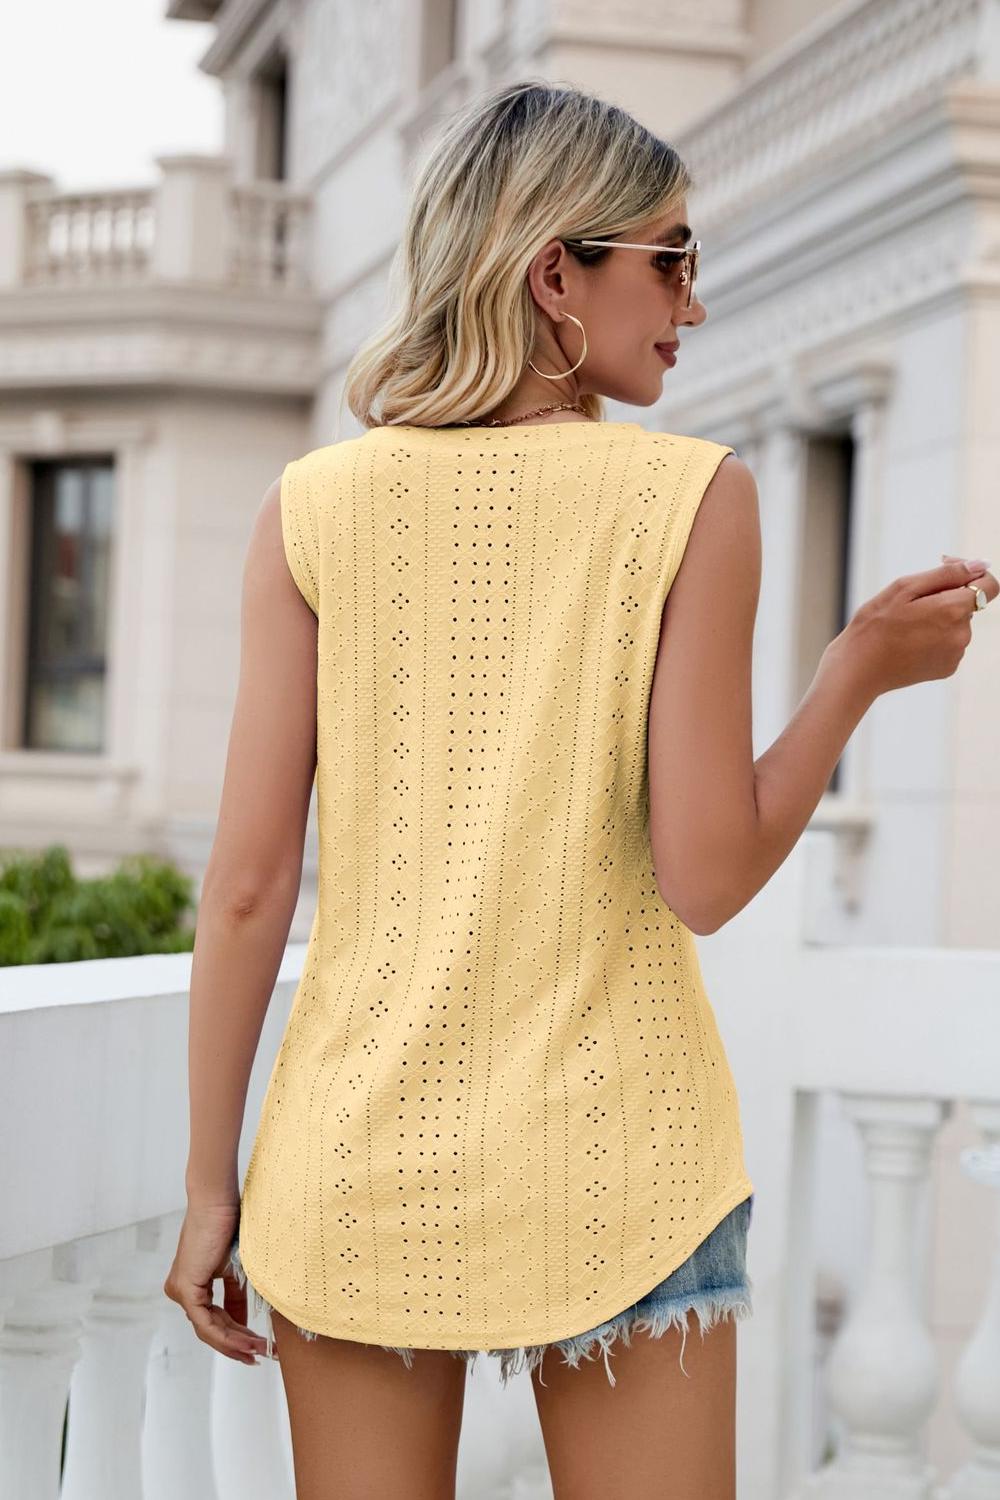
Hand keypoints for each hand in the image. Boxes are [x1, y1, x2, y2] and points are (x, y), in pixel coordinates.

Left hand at [162, 1201, 276, 1364]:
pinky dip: (227, 1335)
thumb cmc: (228, 1224)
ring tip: (259, 1351)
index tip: (258, 1345)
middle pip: (211, 1328)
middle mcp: (181, 1291)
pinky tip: (247, 1342)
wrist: (217, 1202)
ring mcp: (180, 1291)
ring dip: (236, 1343)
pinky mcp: (185, 1290)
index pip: (214, 1319)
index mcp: (191, 1285)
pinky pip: (206, 1322)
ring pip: (208, 1329)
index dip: (236, 1335)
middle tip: (261, 1355)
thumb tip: (245, 1323)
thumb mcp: (235, 1268)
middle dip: (237, 1345)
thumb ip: (236, 1296)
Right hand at [833, 557, 995, 697]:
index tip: (945, 569)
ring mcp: (956, 654)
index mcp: (953, 610)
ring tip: (905, 625)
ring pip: (956, 623)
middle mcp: (962, 634)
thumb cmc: (875, 625)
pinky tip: (909, 642)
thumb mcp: (904, 588)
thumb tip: (981, 565)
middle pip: (967, 604)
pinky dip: (934, 637)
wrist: (858, 669)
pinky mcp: (948, 668)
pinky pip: (949, 642)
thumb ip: (948, 574)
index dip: (971, 572)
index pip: (989, 584)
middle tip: (909, 603)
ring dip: (938, 618)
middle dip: (946, 597)